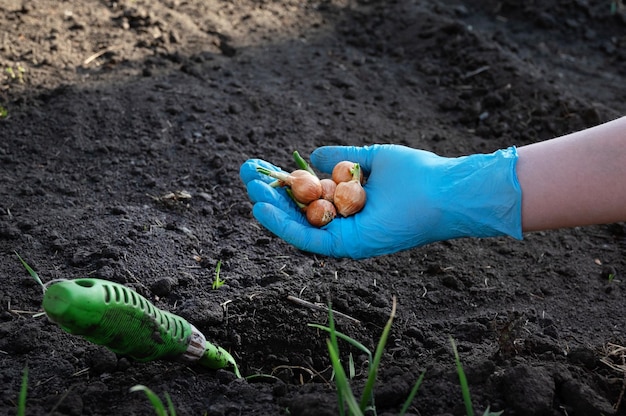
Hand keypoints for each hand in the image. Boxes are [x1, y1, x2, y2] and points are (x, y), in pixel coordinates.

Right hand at [240, 145, 521, 258]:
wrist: (443, 189)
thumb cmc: (415, 174)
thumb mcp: (370, 158)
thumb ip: (342, 159)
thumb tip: (313, 156)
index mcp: (348, 205)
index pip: (306, 196)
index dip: (281, 182)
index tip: (260, 165)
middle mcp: (343, 223)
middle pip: (297, 212)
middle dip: (270, 194)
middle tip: (247, 174)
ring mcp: (344, 237)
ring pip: (298, 227)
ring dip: (271, 210)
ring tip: (250, 189)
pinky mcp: (348, 246)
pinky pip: (309, 239)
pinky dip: (284, 226)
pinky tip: (263, 208)